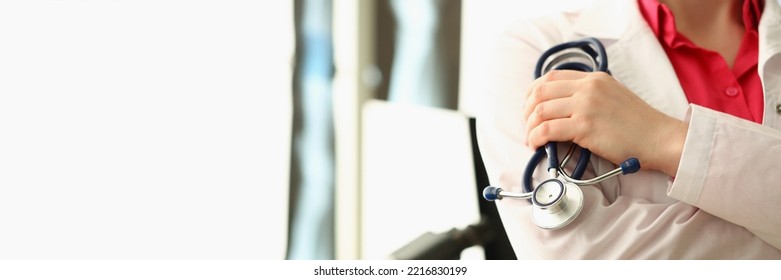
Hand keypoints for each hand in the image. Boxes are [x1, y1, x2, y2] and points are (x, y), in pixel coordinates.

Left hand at [522, 70, 687, 176]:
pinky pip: (547, 130)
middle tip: (528, 125)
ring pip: (540, 111)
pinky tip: (537, 145)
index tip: (530, 107)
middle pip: (540, 92)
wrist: (660, 138)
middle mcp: (588, 87)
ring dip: (529, 127)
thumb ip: (589, 95)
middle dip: (527, 110)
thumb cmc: (638, 124)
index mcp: (594, 78)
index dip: (533, 93)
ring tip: (531, 139)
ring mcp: (586, 105)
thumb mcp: (613, 96)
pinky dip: (536, 138)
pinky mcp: (585, 126)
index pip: (550, 77)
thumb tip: (559, 107)